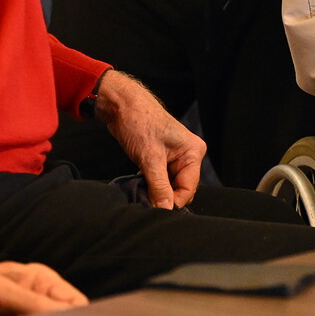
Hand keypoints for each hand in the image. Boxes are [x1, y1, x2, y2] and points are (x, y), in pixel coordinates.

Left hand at [92, 69, 204, 207]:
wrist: (121, 106)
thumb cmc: (139, 122)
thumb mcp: (150, 158)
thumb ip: (159, 186)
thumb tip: (164, 209)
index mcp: (193, 152)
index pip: (189, 188)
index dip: (173, 200)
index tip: (156, 209)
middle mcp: (188, 155)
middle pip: (179, 188)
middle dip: (163, 196)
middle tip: (145, 200)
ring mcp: (174, 158)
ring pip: (168, 186)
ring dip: (154, 191)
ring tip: (140, 191)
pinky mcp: (161, 159)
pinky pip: (159, 180)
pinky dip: (150, 185)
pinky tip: (139, 185)